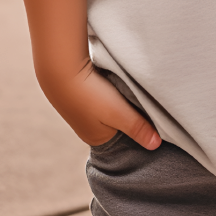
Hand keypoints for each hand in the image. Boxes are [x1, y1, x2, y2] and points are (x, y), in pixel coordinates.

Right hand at [44, 61, 161, 149]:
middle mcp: (89, 128)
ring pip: (112, 109)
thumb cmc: (90, 95)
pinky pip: (103, 96)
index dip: (139, 130)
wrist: (60, 69)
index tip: (154, 120)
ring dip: (122, 101)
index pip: (126, 140)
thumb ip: (139, 128)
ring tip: (130, 92)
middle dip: (131, 116)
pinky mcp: (82, 93)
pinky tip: (116, 83)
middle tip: (145, 103)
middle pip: (119, 125)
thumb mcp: (119, 114)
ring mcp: (84, 111)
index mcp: (98, 139)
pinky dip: (111, 91)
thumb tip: (156, 146)